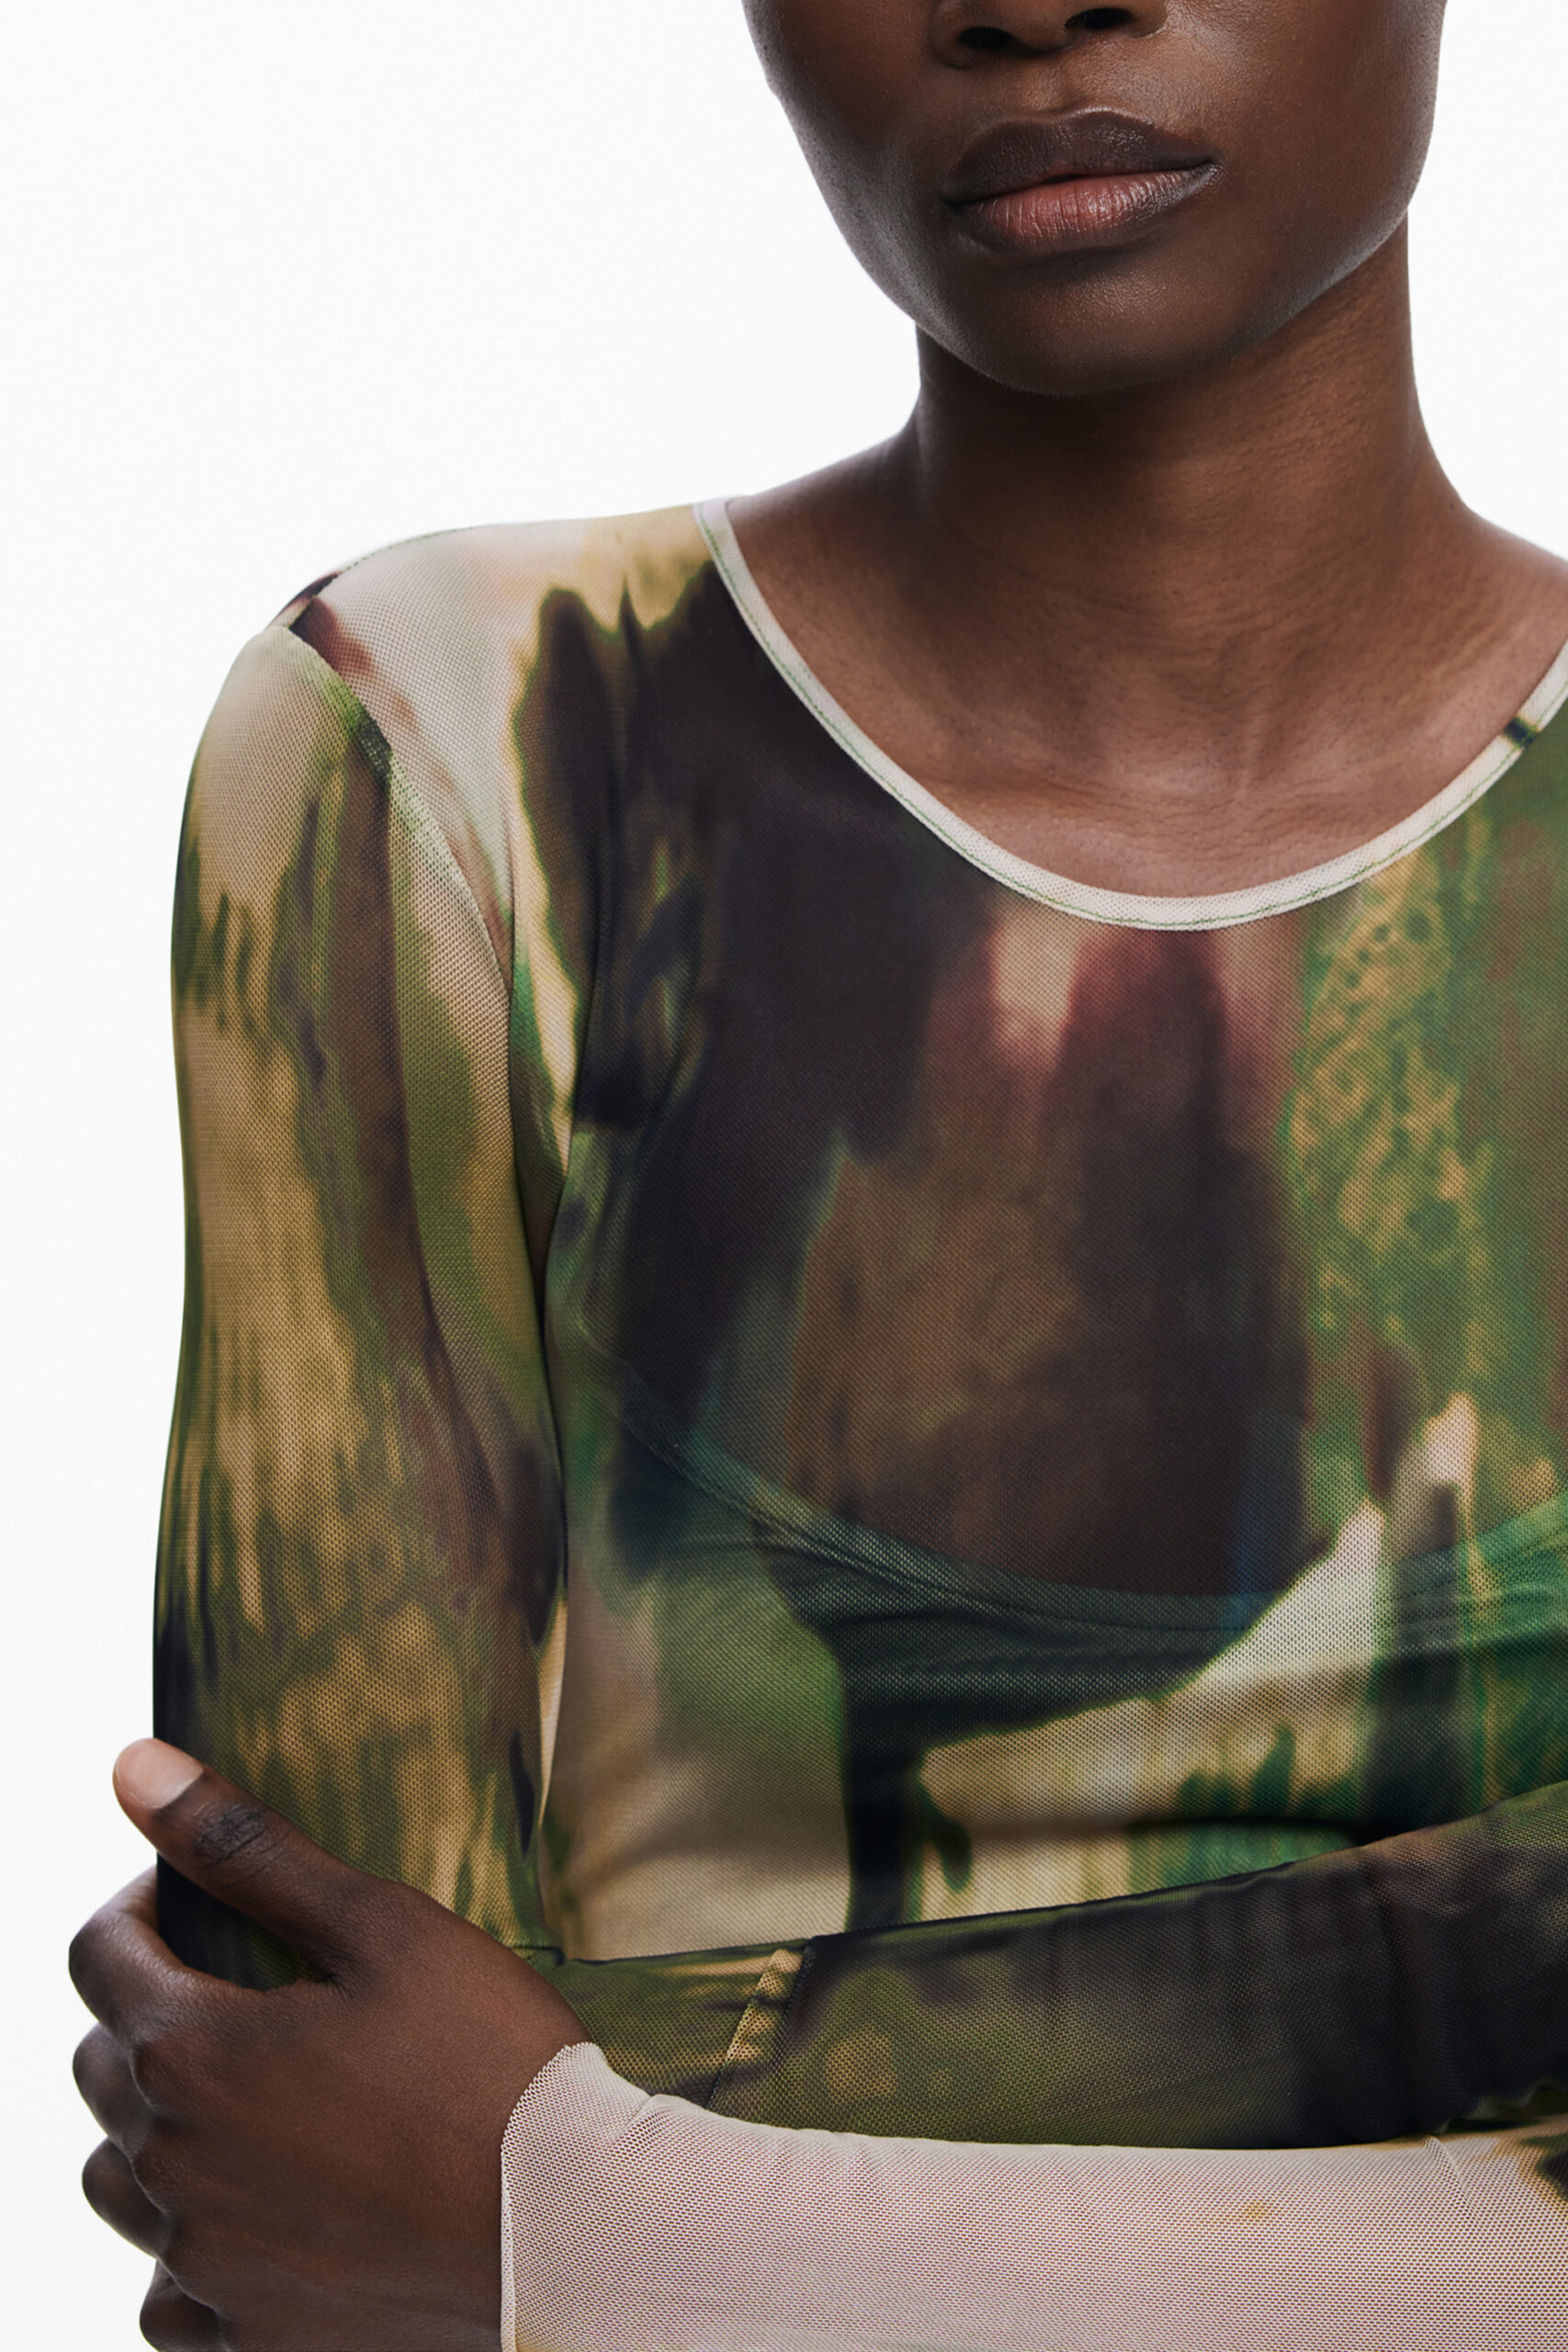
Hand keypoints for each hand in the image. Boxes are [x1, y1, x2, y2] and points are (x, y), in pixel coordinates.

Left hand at [69, 1740, 587, 2350]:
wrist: (572, 2233)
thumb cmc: (489, 2064)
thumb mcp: (381, 1927)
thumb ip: (247, 1849)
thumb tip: (132, 1767)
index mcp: (190, 2056)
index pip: (97, 1956)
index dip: (141, 1905)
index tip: (198, 1897)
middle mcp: (171, 2171)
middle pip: (101, 2068)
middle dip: (151, 2011)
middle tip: (247, 1994)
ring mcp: (204, 2269)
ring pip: (121, 2187)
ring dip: (159, 2133)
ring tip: (255, 2102)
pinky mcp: (247, 2341)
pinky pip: (171, 2295)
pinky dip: (196, 2248)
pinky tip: (270, 2212)